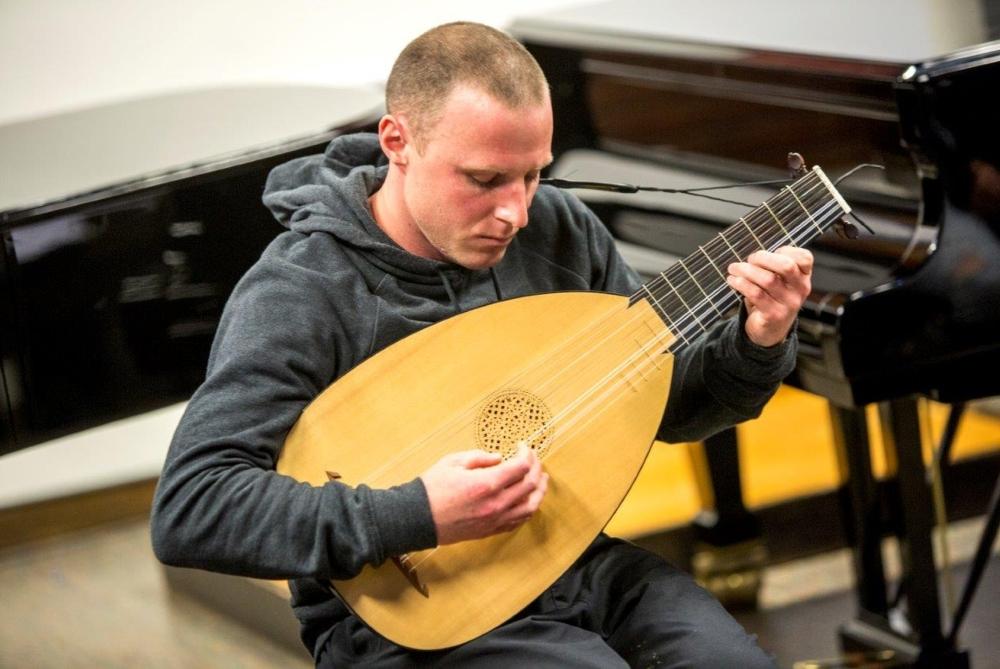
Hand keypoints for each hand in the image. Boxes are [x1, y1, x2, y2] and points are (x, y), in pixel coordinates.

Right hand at [420, 444, 548, 544]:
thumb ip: (480, 457)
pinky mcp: (491, 530)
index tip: (522, 446)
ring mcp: (495, 519)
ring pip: (531, 506)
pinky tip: (529, 500)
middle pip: (530, 485)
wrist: (417, 518)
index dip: (526, 453)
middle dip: (536, 468)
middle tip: (533, 459)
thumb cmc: (432, 488)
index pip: (521, 467)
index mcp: (487, 483)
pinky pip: (519, 521)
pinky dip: (529, 508)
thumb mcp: (453, 462)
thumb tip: (499, 458)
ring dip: (540, 491)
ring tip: (542, 479)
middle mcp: (496, 503)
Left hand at [726, 246, 812, 346]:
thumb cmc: (771, 298)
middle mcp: (800, 290)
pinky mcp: (774, 315)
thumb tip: (753, 254)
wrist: (770, 331)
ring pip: (767, 279)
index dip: (786, 250)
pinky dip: (741, 284)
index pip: (804, 257)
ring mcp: (789, 304)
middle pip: (786, 266)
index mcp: (803, 277)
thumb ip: (774, 266)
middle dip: (763, 258)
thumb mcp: (780, 282)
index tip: (770, 252)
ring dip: (746, 270)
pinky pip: (756, 294)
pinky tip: (733, 280)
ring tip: (734, 268)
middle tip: (749, 259)